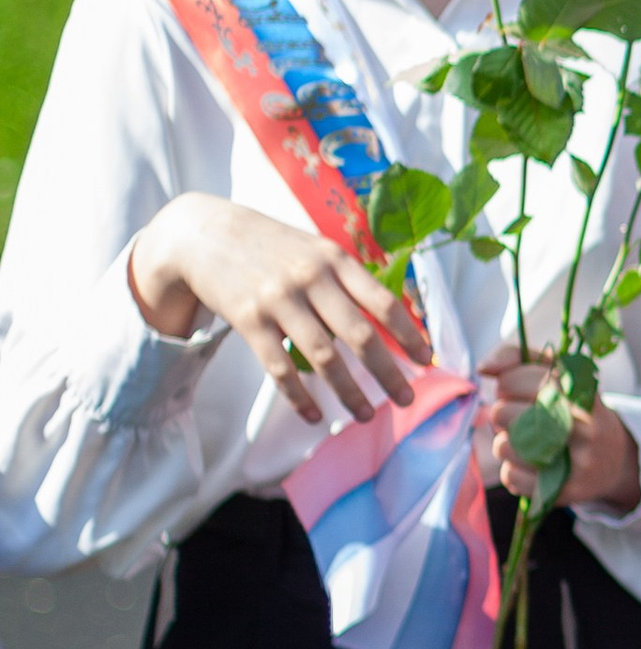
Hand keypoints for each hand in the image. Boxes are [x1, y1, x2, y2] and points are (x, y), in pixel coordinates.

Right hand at [127, 195, 428, 425]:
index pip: (384, 302)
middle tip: (407, 400)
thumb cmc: (272, 246)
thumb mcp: (315, 248)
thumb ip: (349, 278)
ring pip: (324, 357)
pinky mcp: (249, 320)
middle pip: (361, 336)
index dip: (410, 335)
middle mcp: (312, 278)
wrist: (204, 233)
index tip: (428, 361)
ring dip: (349, 392)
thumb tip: (393, 317)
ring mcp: (279, 300)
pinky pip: (280, 368)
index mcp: (335, 259)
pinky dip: (299, 396)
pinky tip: (314, 415)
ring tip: (365, 415)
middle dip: (389, 373)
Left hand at [477, 352, 640, 515]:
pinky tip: (531, 466)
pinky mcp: (567, 490)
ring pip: (504, 447)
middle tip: (519, 417)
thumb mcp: (561, 376)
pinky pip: (512, 477)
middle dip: (502, 413)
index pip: (518, 379)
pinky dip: (512, 471)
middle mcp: (584, 424)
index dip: (507, 382)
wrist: (616, 460)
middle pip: (502, 413)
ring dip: (505, 443)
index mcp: (581, 390)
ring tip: (524, 442)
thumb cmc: (576, 412)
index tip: (514, 387)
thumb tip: (482, 368)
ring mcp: (577, 460)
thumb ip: (520, 359)